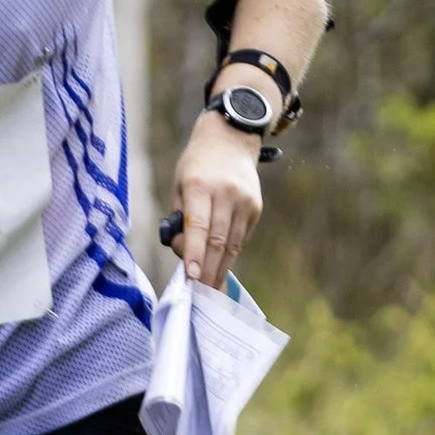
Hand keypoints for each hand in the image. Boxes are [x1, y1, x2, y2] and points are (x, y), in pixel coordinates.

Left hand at [168, 112, 264, 287]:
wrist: (230, 140)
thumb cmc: (196, 166)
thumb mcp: (179, 184)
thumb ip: (180, 218)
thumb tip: (185, 254)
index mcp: (199, 185)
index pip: (198, 225)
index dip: (194, 253)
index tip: (191, 276)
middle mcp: (225, 193)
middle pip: (217, 240)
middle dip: (207, 270)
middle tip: (198, 295)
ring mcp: (244, 201)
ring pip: (232, 244)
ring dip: (219, 269)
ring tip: (209, 290)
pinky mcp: (255, 208)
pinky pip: (240, 238)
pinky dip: (229, 255)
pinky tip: (220, 268)